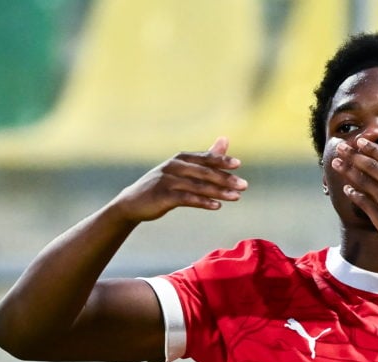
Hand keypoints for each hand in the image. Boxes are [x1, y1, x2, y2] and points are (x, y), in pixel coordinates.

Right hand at [111, 137, 247, 223]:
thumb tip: (225, 139)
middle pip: (205, 172)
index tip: (238, 164)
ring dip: (219, 192)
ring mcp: (168, 181)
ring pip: (199, 186)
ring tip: (237, 197)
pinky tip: (217, 206)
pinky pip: (187, 199)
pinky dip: (203, 202)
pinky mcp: (164, 196)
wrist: (133, 203)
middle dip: (226, 178)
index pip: (205, 158)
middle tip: (244, 185)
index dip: (221, 160)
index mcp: (180, 158)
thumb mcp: (183, 169)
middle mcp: (174, 167)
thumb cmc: (163, 185)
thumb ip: (206, 157)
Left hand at [332, 138, 377, 265]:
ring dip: (348, 171)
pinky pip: (363, 202)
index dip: (373, 150)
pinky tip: (345, 189)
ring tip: (336, 163)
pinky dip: (353, 194)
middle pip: (372, 167)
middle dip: (355, 155)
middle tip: (342, 147)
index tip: (361, 142)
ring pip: (364, 182)